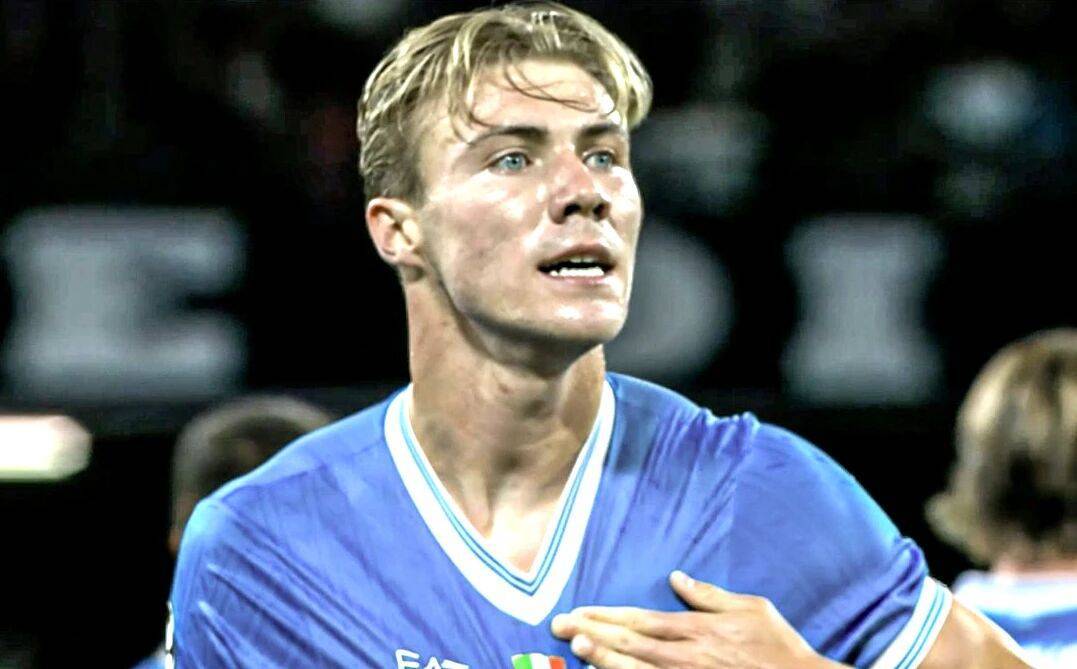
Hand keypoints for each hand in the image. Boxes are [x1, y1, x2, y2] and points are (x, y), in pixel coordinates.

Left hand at [550, 570, 848, 668]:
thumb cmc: (780, 648)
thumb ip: (709, 595)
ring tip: (575, 647)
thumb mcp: (752, 609)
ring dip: (603, 658)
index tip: (578, 612)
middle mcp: (688, 656)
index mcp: (698, 630)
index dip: (606, 616)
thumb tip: (677, 577)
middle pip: (630, 643)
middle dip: (592, 633)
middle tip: (559, 627)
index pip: (641, 620)